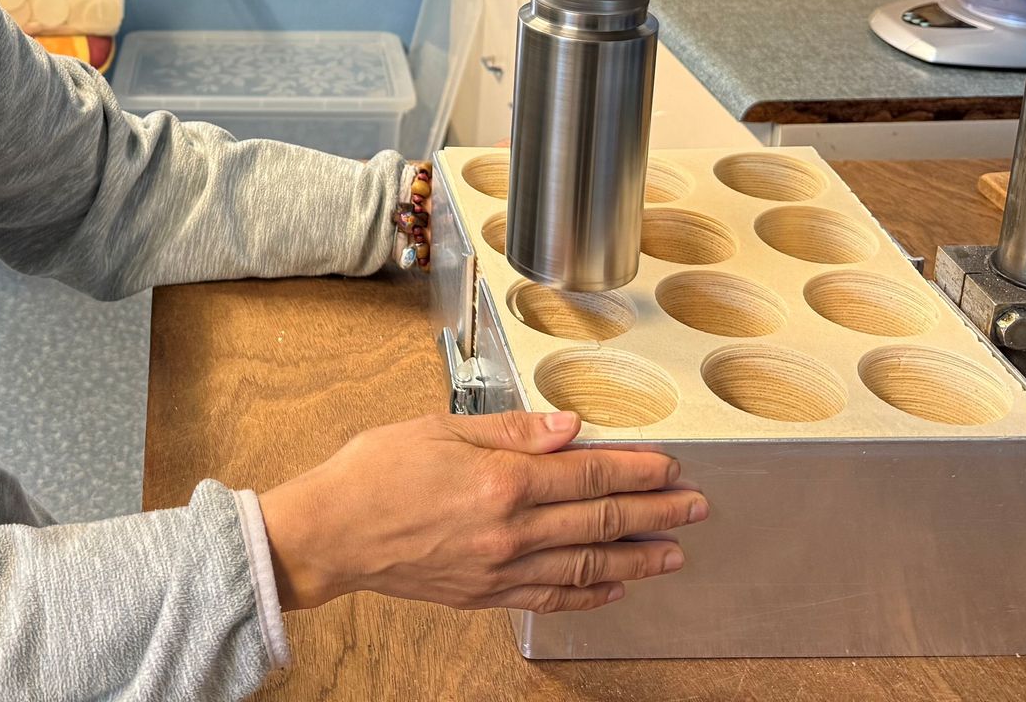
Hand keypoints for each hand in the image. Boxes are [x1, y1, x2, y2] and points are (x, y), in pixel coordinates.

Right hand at [257, 410, 703, 615]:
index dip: (635, 470)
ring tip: (673, 552)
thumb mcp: (441, 428)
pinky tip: (614, 587)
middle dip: (654, 513)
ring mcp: (501, 569)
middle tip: (695, 507)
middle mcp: (510, 531)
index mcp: (501, 483)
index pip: (588, 475)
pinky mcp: (486, 594)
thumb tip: (570, 427)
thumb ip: (512, 431)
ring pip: (586, 566)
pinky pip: (551, 597)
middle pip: (599, 522)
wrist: (331, 533)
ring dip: (636, 558)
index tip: (670, 467)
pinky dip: (589, 594)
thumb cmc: (374, 473)